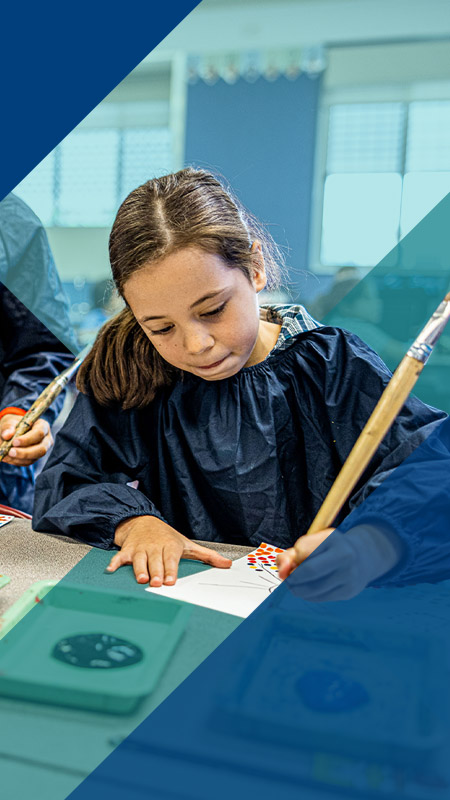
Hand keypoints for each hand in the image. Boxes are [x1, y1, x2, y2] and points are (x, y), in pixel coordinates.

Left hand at [0, 414, 52, 465]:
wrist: (13, 432)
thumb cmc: (14, 424)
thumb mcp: (10, 422)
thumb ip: (8, 427)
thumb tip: (7, 435)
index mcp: (43, 426)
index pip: (39, 433)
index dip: (28, 439)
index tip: (14, 442)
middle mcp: (46, 439)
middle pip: (41, 449)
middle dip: (25, 452)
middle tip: (11, 452)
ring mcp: (42, 450)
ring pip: (34, 458)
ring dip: (19, 458)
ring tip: (6, 455)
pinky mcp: (35, 458)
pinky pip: (28, 462)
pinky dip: (16, 461)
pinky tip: (7, 458)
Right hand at [107, 515, 231, 585]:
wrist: (143, 521)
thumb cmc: (167, 537)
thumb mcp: (187, 544)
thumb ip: (207, 556)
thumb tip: (226, 564)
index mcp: (170, 546)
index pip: (170, 559)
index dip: (170, 570)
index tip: (170, 581)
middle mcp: (154, 546)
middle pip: (155, 561)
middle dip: (155, 572)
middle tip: (156, 583)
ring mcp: (140, 548)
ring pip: (139, 560)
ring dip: (139, 569)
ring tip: (141, 579)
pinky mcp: (127, 550)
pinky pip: (120, 557)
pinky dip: (115, 563)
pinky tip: (111, 570)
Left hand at [277, 524, 401, 601]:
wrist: (360, 557)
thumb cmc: (329, 549)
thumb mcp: (311, 543)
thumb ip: (290, 555)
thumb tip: (282, 573)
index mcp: (334, 539)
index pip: (302, 551)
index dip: (292, 557)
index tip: (294, 557)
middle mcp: (344, 556)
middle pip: (309, 571)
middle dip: (292, 577)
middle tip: (287, 578)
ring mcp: (348, 575)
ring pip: (312, 588)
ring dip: (297, 588)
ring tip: (296, 584)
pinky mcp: (347, 591)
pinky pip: (319, 597)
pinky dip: (308, 595)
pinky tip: (309, 588)